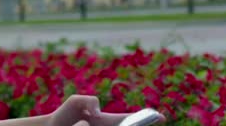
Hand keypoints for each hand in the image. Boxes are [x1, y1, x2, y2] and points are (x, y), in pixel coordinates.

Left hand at [44, 95, 163, 125]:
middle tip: (98, 119)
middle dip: (123, 123)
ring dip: (84, 124)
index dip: (148, 119)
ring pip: (101, 125)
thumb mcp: (75, 102)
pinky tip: (78, 124)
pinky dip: (82, 125)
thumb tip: (97, 114)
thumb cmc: (65, 115)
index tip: (161, 117)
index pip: (130, 120)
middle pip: (122, 125)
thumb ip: (88, 100)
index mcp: (108, 122)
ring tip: (77, 123)